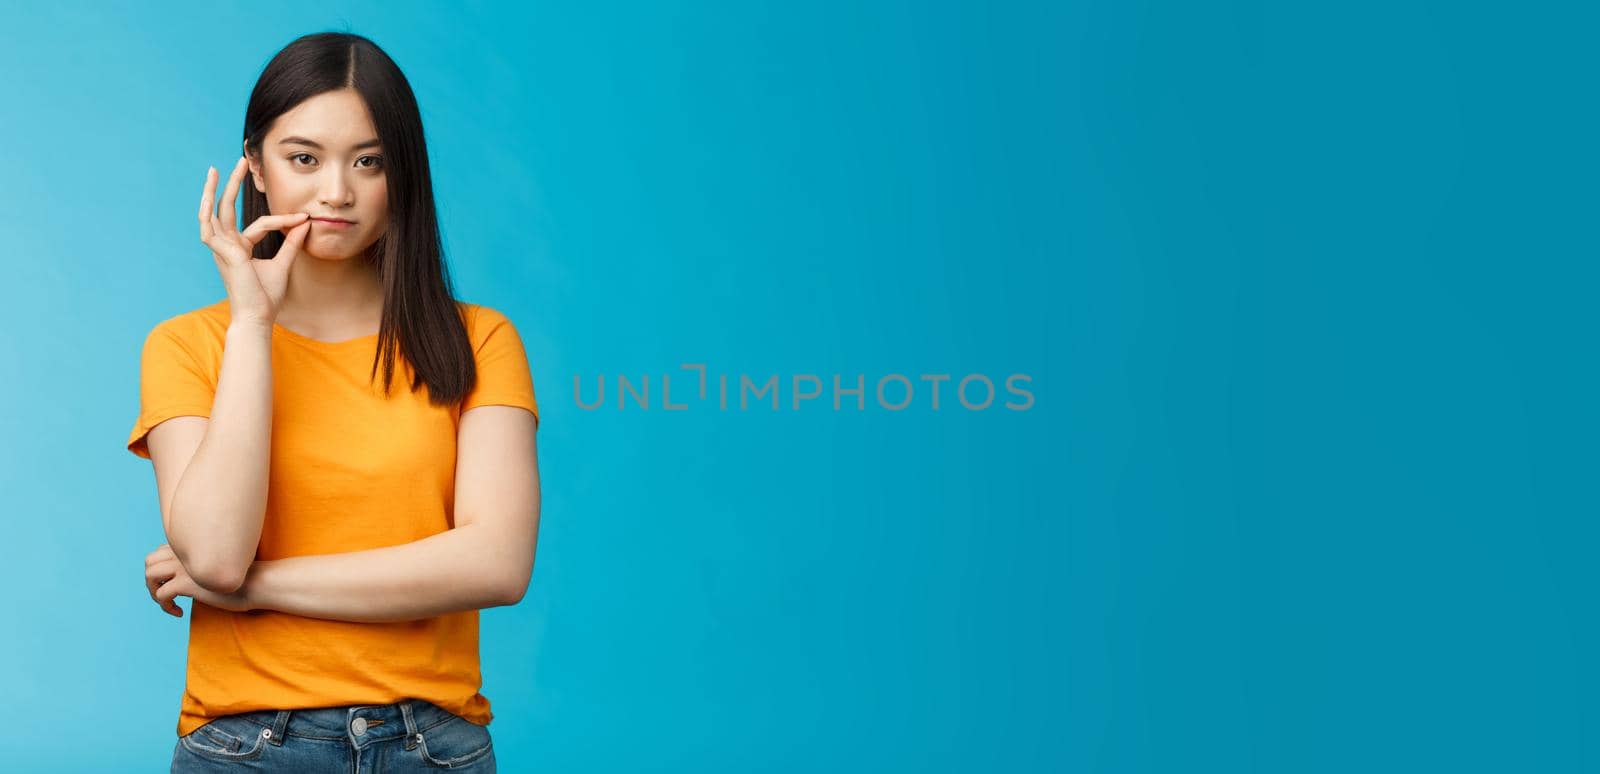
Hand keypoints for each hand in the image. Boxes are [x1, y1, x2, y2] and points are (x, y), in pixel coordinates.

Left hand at [144, 543, 252, 615]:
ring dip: (153, 593)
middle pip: (149, 561)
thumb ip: (201, 564)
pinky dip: (166, 607)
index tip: (173, 583)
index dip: (162, 568)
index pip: (160, 551)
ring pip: (149, 576)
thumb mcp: (217, 566)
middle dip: (152, 580)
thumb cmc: (244, 578)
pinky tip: (180, 613)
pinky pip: (161, 595)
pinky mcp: (186, 584)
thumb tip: (190, 576)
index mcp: (191, 547)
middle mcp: (184, 554)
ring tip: (169, 603)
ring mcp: (184, 568)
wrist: (257, 583)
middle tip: (166, 593)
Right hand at [198, 157, 311, 326]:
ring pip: (214, 214)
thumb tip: (304, 223)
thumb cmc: (267, 296)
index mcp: (240, 248)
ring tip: (217, 170)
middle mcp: (228, 246)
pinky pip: (213, 230)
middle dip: (232, 185)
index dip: (284, 220)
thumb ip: (291, 243)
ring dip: (214, 191)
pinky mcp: (222, 254)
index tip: (305, 218)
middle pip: (227, 209)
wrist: (259, 317)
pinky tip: (210, 198)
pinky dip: (208, 214)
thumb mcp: (283, 264)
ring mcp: (222, 250)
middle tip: (240, 161)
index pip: (260, 224)